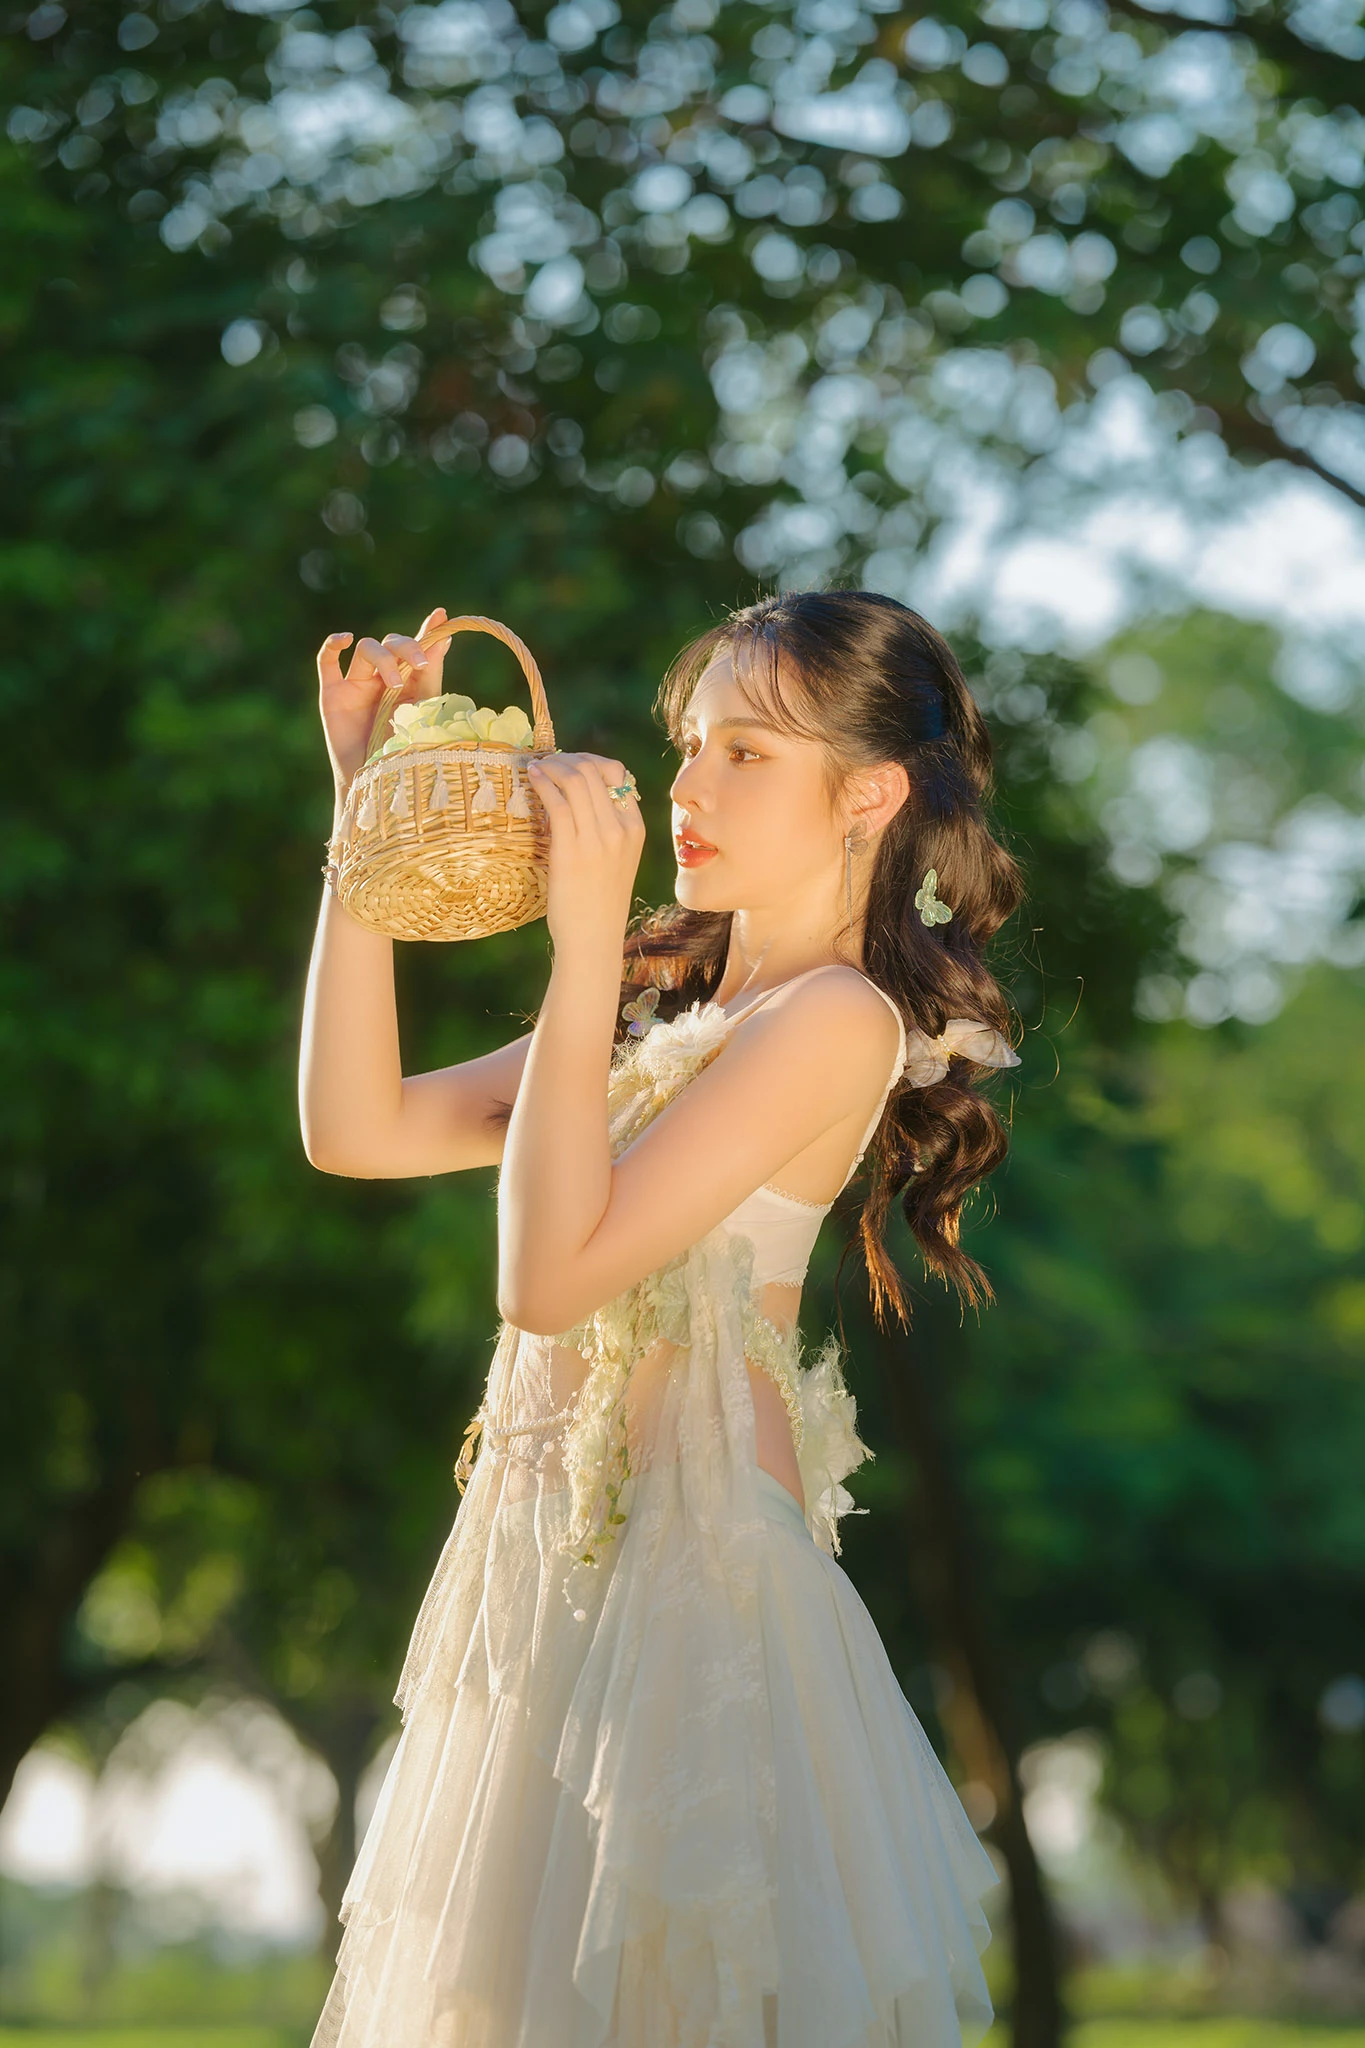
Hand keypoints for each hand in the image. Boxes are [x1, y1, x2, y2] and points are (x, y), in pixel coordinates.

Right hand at [316, 607, 453, 792]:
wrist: (375, 783)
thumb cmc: (402, 751)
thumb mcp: (421, 710)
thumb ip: (431, 675)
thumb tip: (446, 637)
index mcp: (408, 681)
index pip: (417, 647)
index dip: (428, 631)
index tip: (441, 615)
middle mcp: (382, 677)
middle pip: (391, 643)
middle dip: (407, 647)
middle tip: (419, 663)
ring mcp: (356, 683)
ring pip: (367, 648)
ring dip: (382, 658)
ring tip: (394, 683)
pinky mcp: (332, 694)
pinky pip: (327, 661)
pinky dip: (333, 644)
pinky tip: (345, 639)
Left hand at [526, 752, 644, 955]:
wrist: (593, 938)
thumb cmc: (600, 902)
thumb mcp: (618, 860)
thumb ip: (608, 829)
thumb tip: (583, 798)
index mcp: (634, 828)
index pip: (617, 775)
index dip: (589, 762)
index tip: (569, 765)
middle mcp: (619, 829)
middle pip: (593, 771)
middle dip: (567, 759)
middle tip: (548, 762)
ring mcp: (596, 839)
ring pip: (574, 780)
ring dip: (552, 767)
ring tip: (537, 767)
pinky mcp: (571, 851)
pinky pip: (556, 802)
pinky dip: (542, 783)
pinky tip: (532, 778)